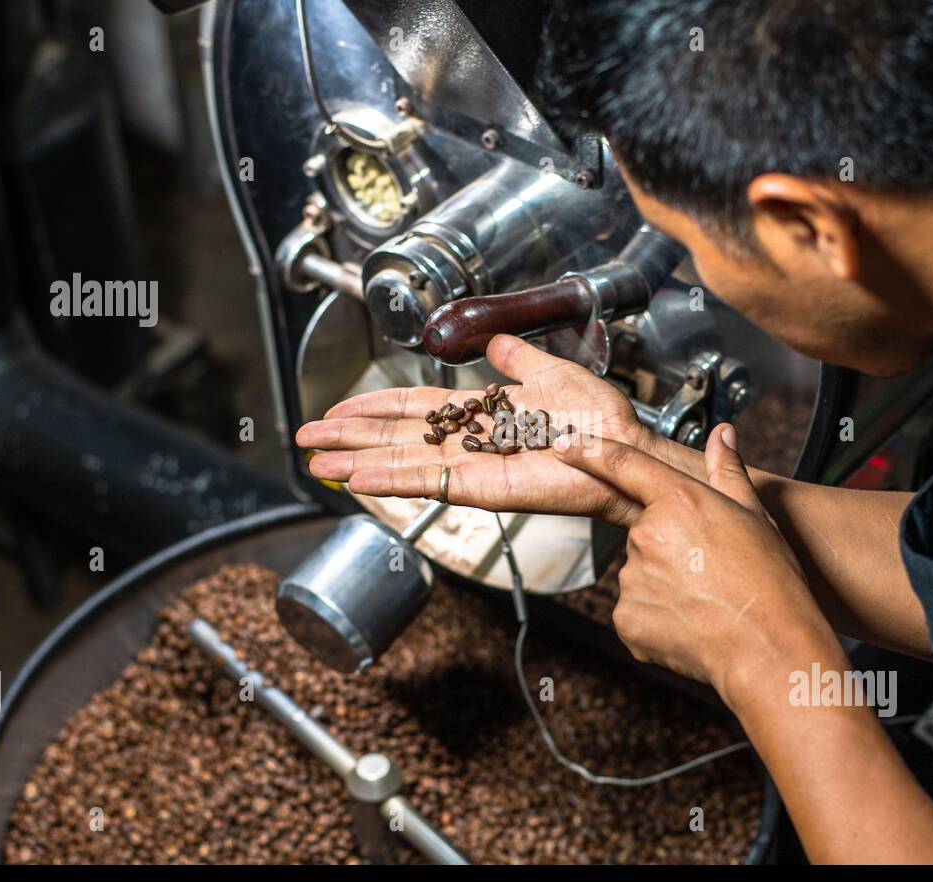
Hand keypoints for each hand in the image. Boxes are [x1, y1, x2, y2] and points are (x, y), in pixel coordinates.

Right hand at [296, 334, 699, 524]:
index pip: (415, 410)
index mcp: (482, 414)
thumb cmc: (601, 416)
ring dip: (358, 461)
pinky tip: (359, 478)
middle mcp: (470, 442)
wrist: (625, 444)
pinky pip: (431, 483)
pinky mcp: (484, 488)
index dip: (375, 408)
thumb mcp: (552, 372)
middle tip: (306, 438)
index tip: (338, 408)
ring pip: (403, 463)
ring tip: (318, 463)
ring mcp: (472, 467)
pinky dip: (393, 480)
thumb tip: (493, 344)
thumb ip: (518, 360)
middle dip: (351, 437)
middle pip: (396, 438)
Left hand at [551, 423, 830, 694]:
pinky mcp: (626, 618)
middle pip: (645, 534)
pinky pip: (635, 610)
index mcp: (678, 502)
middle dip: (670, 547)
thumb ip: (728, 471)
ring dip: (664, 584)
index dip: (589, 451)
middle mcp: (647, 535)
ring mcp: (632, 579)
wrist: (768, 646)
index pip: (622, 465)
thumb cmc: (768, 581)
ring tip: (706, 599)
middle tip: (709, 569)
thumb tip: (723, 435)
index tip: (564, 445)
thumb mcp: (755, 516)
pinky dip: (657, 617)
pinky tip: (690, 622)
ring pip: (641, 574)